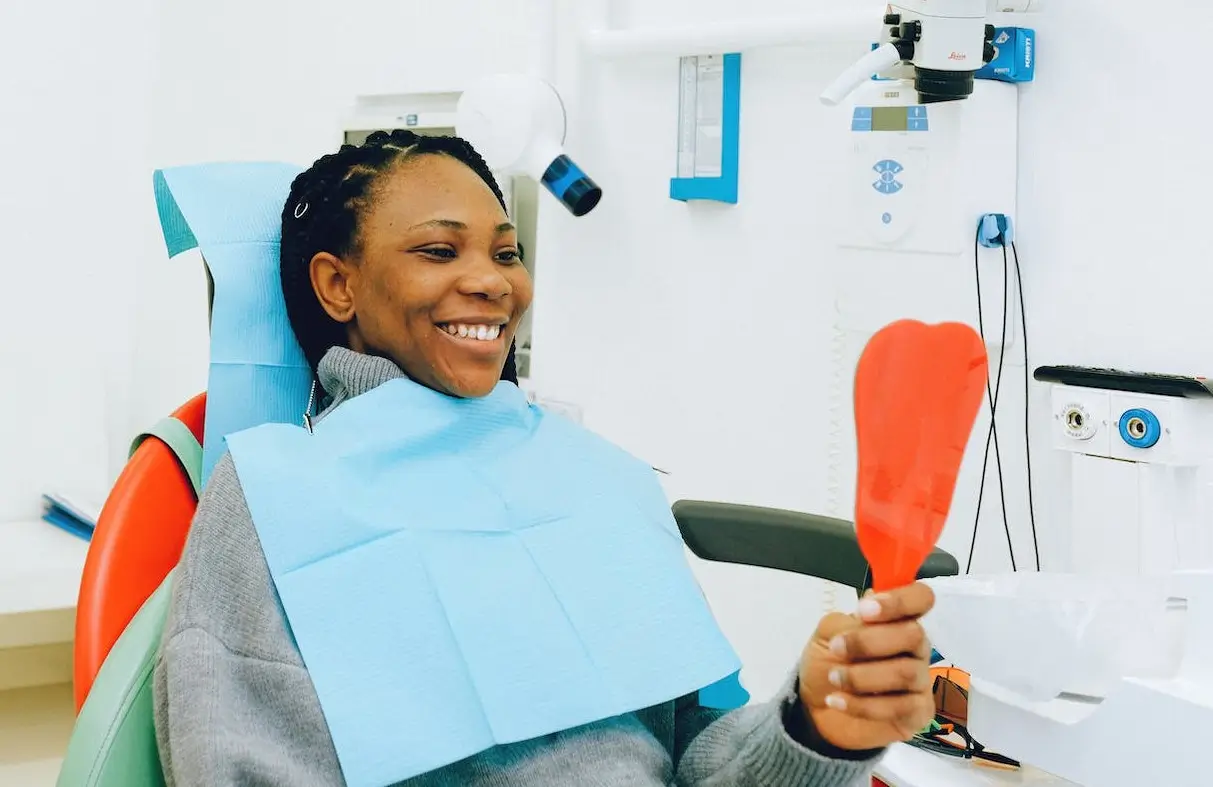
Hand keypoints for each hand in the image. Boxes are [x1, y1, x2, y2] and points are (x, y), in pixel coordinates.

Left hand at [797, 582, 935, 751]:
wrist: (815, 709)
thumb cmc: (827, 663)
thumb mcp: (828, 634)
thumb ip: (850, 620)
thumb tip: (872, 603)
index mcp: (897, 620)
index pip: (920, 598)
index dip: (899, 601)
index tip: (864, 611)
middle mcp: (915, 648)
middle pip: (914, 635)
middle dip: (869, 642)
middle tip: (837, 648)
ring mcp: (920, 681)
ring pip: (906, 673)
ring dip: (862, 676)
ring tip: (834, 679)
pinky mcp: (918, 713)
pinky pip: (901, 708)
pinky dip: (862, 704)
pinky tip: (837, 701)